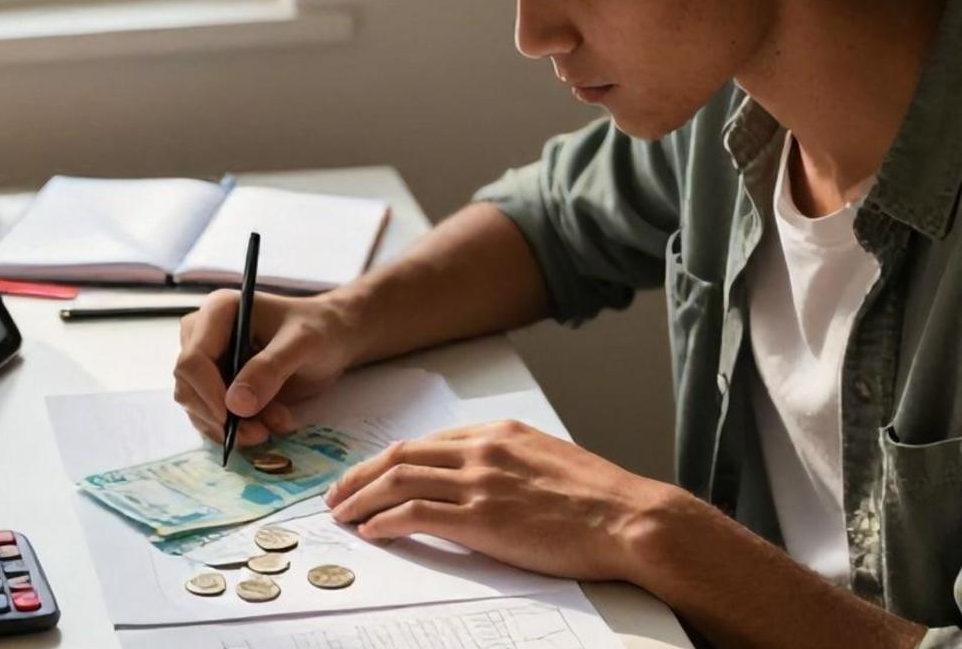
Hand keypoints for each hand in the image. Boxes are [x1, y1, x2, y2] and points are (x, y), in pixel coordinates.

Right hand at [173, 290, 359, 445]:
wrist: (333, 338)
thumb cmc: (319, 330)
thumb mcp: (302, 344)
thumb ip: (270, 369)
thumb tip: (235, 404)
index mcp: (218, 313)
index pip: (192, 359)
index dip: (207, 393)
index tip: (233, 418)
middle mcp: (204, 336)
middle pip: (188, 387)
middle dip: (221, 417)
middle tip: (260, 433)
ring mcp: (209, 363)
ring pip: (199, 407)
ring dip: (233, 427)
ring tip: (273, 427)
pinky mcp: (218, 386)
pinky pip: (213, 417)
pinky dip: (239, 429)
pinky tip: (271, 424)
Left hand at [324, 419, 677, 582]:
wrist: (628, 518)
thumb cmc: (598, 497)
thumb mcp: (545, 460)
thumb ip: (505, 462)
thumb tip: (474, 479)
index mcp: (498, 433)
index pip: (425, 442)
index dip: (387, 459)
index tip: (368, 474)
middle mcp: (483, 450)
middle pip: (401, 455)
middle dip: (360, 475)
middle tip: (337, 494)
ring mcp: (480, 482)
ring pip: (399, 480)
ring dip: (362, 497)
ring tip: (343, 514)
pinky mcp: (482, 518)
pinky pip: (417, 513)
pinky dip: (386, 520)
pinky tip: (372, 531)